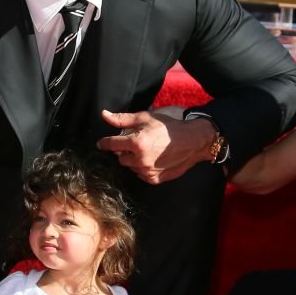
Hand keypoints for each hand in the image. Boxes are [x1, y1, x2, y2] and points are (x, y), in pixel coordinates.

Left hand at [97, 109, 217, 183]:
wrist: (193, 141)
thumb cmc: (169, 127)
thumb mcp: (145, 118)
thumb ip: (122, 119)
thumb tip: (104, 115)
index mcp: (136, 143)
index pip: (111, 145)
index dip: (105, 143)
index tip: (102, 143)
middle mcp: (140, 160)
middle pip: (120, 157)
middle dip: (125, 150)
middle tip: (136, 143)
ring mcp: (147, 171)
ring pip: (130, 167)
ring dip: (134, 160)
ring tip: (148, 150)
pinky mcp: (154, 179)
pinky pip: (141, 174)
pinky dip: (143, 168)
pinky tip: (154, 158)